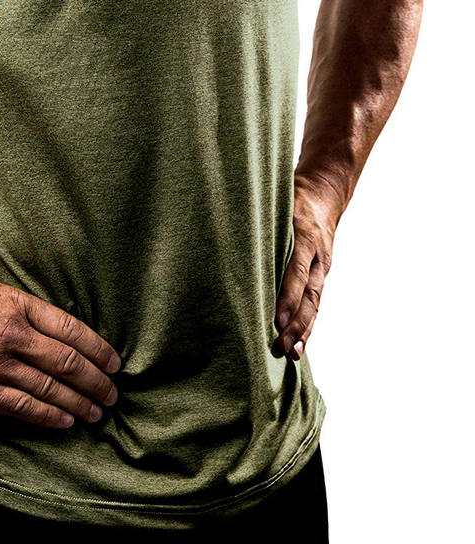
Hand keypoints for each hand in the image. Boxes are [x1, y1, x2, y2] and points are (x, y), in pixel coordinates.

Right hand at [0, 258, 121, 428]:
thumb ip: (3, 292)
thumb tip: (14, 296)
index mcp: (16, 303)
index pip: (71, 329)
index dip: (98, 348)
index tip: (113, 361)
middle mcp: (13, 334)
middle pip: (69, 363)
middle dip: (97, 381)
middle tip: (113, 393)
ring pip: (51, 389)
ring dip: (80, 403)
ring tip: (97, 412)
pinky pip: (22, 408)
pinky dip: (48, 417)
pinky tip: (65, 422)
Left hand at [273, 180, 336, 359]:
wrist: (324, 193)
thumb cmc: (290, 196)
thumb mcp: (275, 201)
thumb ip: (257, 217)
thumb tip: (222, 228)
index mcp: (305, 235)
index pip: (296, 269)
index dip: (288, 295)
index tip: (277, 318)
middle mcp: (317, 255)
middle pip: (309, 293)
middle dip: (297, 322)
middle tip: (282, 345)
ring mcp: (322, 266)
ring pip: (315, 302)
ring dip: (304, 329)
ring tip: (292, 353)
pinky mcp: (321, 274)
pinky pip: (315, 301)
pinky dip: (307, 322)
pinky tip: (298, 342)